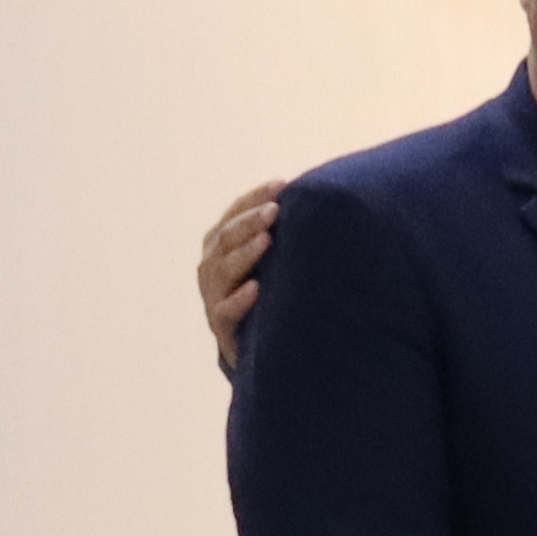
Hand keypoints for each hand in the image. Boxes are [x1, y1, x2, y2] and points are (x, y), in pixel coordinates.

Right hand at [199, 179, 278, 378]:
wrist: (259, 351)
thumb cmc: (272, 296)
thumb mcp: (275, 264)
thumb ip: (286, 237)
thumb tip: (324, 198)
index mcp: (221, 248)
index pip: (233, 217)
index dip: (253, 199)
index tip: (281, 184)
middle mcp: (211, 269)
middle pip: (226, 239)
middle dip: (249, 222)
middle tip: (275, 209)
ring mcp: (213, 298)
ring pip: (223, 271)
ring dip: (245, 254)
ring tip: (267, 239)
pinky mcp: (222, 329)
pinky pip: (226, 312)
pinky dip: (239, 300)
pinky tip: (255, 289)